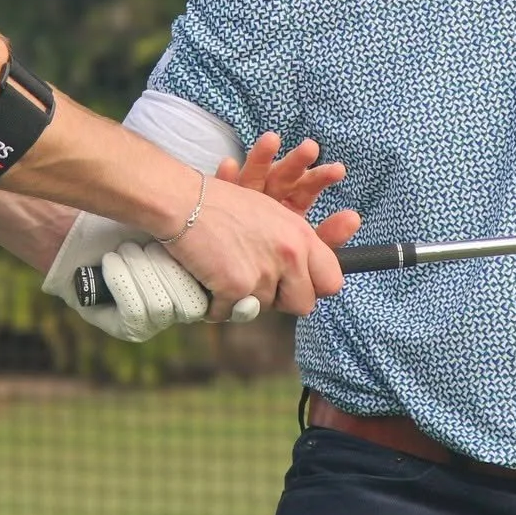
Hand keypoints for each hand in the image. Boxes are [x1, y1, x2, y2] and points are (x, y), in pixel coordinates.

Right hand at [38, 134, 352, 339]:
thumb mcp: (270, 214)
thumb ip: (292, 245)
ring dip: (244, 298)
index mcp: (301, 235)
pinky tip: (207, 279)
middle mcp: (289, 255)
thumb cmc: (221, 204)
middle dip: (281, 300)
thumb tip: (300, 277)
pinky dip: (216, 303)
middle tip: (256, 283)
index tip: (295, 286)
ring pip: (263, 310)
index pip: (332, 281)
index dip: (313, 287)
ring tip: (224, 268)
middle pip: (303, 305)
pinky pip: (230, 313)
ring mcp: (264, 273)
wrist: (183, 201)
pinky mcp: (236, 288)